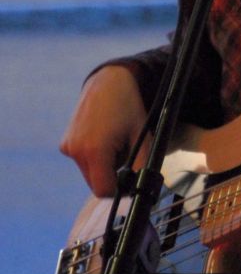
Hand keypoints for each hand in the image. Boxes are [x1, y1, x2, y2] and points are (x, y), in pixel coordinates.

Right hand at [59, 65, 147, 196]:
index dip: (119, 190)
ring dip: (104, 167)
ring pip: (89, 173)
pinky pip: (83, 161)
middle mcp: (76, 151)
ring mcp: (68, 147)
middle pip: (95, 183)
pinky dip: (95, 158)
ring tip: (117, 144)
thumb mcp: (142, 137)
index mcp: (95, 151)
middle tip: (128, 158)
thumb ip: (142, 165)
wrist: (109, 83)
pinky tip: (106, 139)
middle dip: (113, 177)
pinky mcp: (66, 143)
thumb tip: (141, 186)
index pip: (103, 190)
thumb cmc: (129, 108)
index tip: (131, 181)